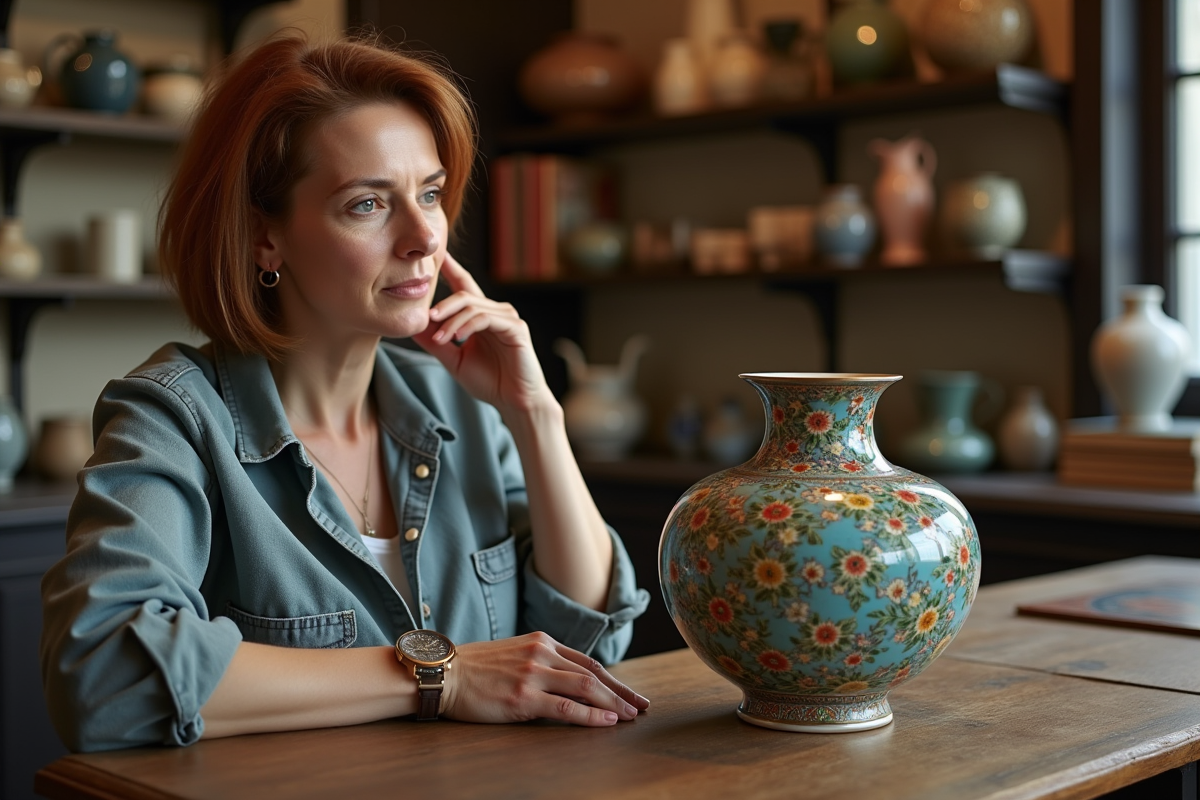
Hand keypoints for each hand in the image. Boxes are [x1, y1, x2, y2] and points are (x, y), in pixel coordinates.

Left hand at [412, 253, 551, 414]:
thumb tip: (413, 325)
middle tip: (425, 317)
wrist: (515, 402)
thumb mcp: (454, 360)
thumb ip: (436, 342)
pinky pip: (485, 318)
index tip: (435, 256)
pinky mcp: (516, 328)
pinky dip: (467, 326)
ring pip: (472, 306)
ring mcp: (508, 318)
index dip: (451, 269)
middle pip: (464, 294)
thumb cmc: (490, 382)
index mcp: (482, 316)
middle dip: (441, 305)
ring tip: (439, 339)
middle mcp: (496, 311)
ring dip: (451, 321)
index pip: (464, 285)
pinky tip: (456, 339)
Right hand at [441, 632, 649, 725]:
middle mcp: (542, 654)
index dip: (613, 679)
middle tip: (640, 707)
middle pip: (593, 674)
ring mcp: (533, 674)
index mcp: (542, 642)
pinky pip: (566, 707)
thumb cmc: (475, 669)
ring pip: (585, 688)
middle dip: (620, 692)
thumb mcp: (514, 655)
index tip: (630, 694)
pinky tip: (606, 722)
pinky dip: (590, 715)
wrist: (443, 673)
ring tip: (629, 717)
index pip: (587, 661)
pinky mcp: (523, 696)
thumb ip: (541, 663)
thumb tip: (569, 683)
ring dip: (612, 704)